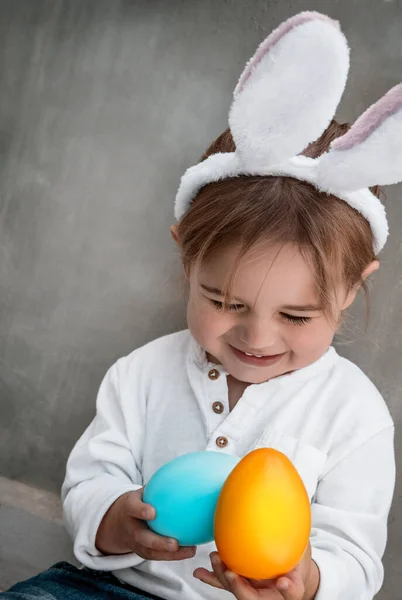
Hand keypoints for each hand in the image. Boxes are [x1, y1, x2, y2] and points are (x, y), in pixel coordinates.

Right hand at [95, 488, 196, 560]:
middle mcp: (130, 528)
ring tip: (191, 550)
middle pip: (141, 537)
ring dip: (170, 554)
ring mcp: (134, 543)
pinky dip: (174, 556)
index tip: (153, 512)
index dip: (141, 511)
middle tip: (174, 543)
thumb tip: (182, 470)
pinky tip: (191, 550)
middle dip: (157, 542)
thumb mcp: (141, 491)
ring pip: (151, 552)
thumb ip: (157, 484)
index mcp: (129, 508)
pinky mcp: (142, 552)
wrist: (118, 522)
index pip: (133, 509)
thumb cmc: (137, 502)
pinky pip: (158, 556)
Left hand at [193, 544, 318, 599]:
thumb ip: (298, 541)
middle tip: (231, 574)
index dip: (288, 589)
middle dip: (239, 588)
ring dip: (222, 577)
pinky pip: (225, 582)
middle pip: (254, 598)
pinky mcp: (241, 583)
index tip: (282, 581)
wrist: (292, 573)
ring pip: (237, 589)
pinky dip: (212, 577)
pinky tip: (200, 572)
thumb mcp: (303, 549)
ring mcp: (253, 590)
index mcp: (292, 586)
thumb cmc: (298, 561)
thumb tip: (296, 515)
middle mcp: (270, 594)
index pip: (293, 591)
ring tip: (215, 559)